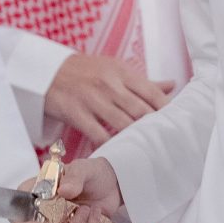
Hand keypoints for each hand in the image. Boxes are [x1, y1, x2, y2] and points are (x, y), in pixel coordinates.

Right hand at [11, 153, 124, 222]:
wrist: (110, 188)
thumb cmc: (90, 175)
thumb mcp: (83, 169)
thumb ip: (74, 176)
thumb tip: (64, 190)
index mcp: (33, 196)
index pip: (18, 218)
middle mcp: (39, 218)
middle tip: (84, 209)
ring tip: (93, 210)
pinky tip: (94, 221)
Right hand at [45, 51, 171, 144]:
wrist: (46, 72)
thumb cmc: (86, 71)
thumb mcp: (114, 69)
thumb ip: (143, 82)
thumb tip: (173, 85)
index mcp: (121, 72)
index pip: (151, 92)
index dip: (167, 110)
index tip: (177, 123)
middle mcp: (109, 84)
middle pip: (140, 110)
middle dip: (155, 127)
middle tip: (166, 143)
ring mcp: (92, 99)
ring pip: (123, 124)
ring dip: (136, 138)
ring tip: (147, 151)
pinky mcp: (76, 113)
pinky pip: (98, 135)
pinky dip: (110, 146)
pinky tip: (117, 153)